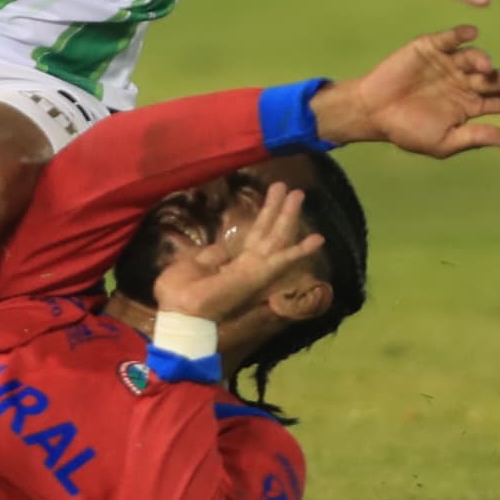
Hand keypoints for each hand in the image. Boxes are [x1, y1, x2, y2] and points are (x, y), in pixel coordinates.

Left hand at [149, 180, 320, 324]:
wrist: (182, 312)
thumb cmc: (180, 291)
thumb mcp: (191, 264)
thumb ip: (211, 256)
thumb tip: (223, 249)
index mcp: (231, 263)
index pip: (253, 237)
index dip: (262, 218)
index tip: (270, 202)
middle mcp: (248, 265)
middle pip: (268, 231)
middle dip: (278, 209)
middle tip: (289, 187)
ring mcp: (256, 269)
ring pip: (277, 237)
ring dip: (288, 215)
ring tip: (299, 193)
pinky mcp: (260, 273)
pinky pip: (284, 259)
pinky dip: (301, 250)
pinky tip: (319, 238)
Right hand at [315, 24, 499, 157]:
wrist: (373, 112)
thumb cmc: (407, 131)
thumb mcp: (443, 141)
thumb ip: (474, 137)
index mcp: (471, 106)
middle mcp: (465, 82)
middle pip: (494, 79)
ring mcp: (449, 64)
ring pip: (475, 58)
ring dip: (483, 61)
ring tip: (485, 68)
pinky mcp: (431, 48)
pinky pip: (451, 38)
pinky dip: (462, 35)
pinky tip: (471, 35)